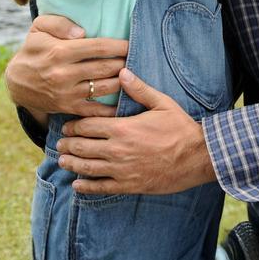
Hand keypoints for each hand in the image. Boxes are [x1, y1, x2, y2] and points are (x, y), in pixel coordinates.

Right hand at [5, 15, 128, 116]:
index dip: (118, 46)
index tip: (130, 44)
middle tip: (134, 58)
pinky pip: (96, 110)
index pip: (98, 47)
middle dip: (123, 62)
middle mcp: (64, 74)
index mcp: (59, 52)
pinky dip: (112, 108)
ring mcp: (67, 93)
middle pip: (105, 68)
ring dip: (122, 81)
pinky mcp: (68, 107)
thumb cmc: (32, 50)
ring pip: (104, 87)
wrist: (16, 83)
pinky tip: (124, 100)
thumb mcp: (38, 29)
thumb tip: (82, 32)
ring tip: (130, 74)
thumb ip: (58, 23)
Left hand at [57, 69, 217, 194]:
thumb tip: (122, 71)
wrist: (199, 157)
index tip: (66, 127)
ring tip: (61, 161)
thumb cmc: (181, 128)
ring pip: (88, 168)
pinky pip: (102, 187)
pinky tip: (77, 185)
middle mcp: (118, 150)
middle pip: (83, 147)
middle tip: (59, 145)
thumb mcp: (162, 103)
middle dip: (68, 145)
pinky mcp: (130, 185)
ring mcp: (122, 170)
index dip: (74, 127)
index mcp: (123, 128)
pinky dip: (87, 187)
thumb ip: (139, 89)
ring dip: (72, 164)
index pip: (88, 126)